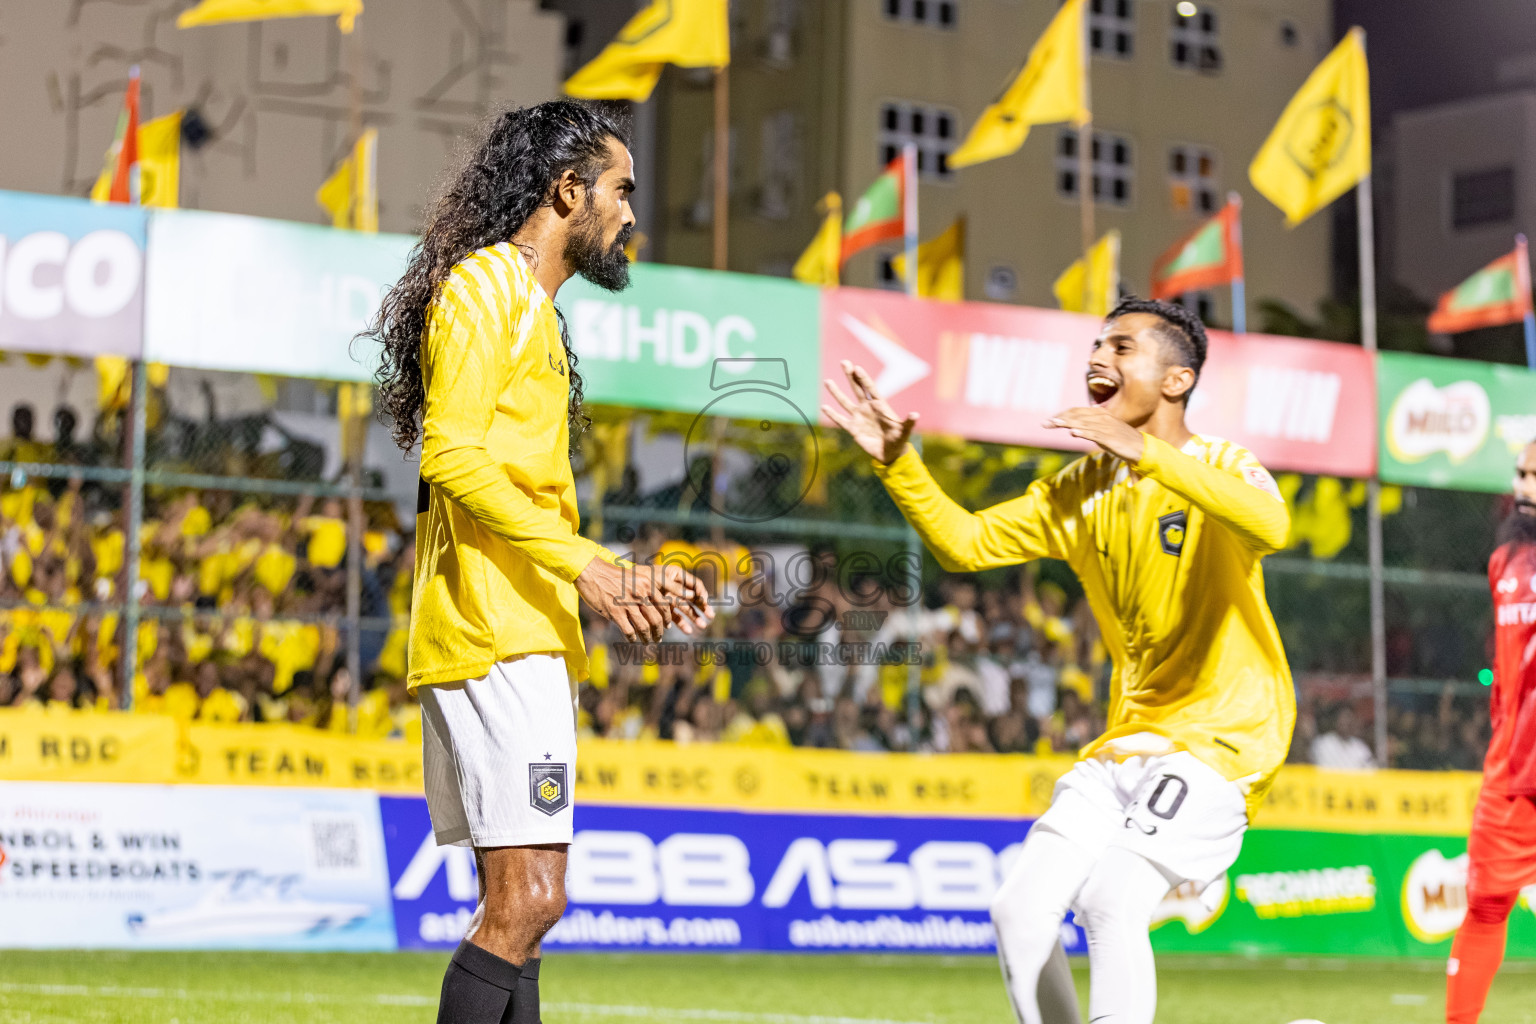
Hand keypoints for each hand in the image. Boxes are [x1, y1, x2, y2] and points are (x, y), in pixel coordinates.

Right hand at [575, 558, 713, 643]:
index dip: (671, 617)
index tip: (671, 625)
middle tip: (660, 636)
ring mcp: (629, 603)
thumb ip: (652, 587)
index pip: (668, 604)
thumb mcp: (639, 575)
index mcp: (650, 583)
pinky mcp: (616, 612)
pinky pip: (629, 631)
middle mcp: (642, 593)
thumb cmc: (618, 575)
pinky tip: (634, 640)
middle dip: (660, 631)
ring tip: (649, 641)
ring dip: (649, 637)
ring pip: (645, 627)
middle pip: (658, 619)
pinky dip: (633, 638)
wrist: (593, 572)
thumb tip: (667, 602)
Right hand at [821, 360, 919, 465]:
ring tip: (828, 381)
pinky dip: (833, 414)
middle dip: (850, 376)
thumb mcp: (904, 431)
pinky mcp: (853, 429)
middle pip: (857, 388)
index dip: (863, 378)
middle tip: (844, 362)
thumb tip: (915, 414)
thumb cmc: (899, 439)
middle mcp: (867, 408)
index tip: (856, 367)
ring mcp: (859, 417)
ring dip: (836, 392)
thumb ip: (909, 422)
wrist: (891, 453)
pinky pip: (841, 420)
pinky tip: (824, 407)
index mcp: (880, 405)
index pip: (870, 388)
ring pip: (845, 402)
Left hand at [1045, 407, 1144, 462]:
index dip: (1063, 415)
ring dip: (1068, 423)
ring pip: (1083, 423)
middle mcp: (1102, 417)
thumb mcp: (1104, 430)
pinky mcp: (1110, 437)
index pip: (1077, 411)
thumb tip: (1080, 420)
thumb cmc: (1121, 439)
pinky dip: (1083, 432)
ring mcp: (1106, 427)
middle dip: (1060, 419)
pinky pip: (1094, 434)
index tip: (1049, 421)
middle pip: (1077, 416)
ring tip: (1055, 424)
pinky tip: (1073, 433)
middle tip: (1045, 423)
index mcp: (1100, 414)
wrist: (1140, 447)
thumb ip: (1092, 425)